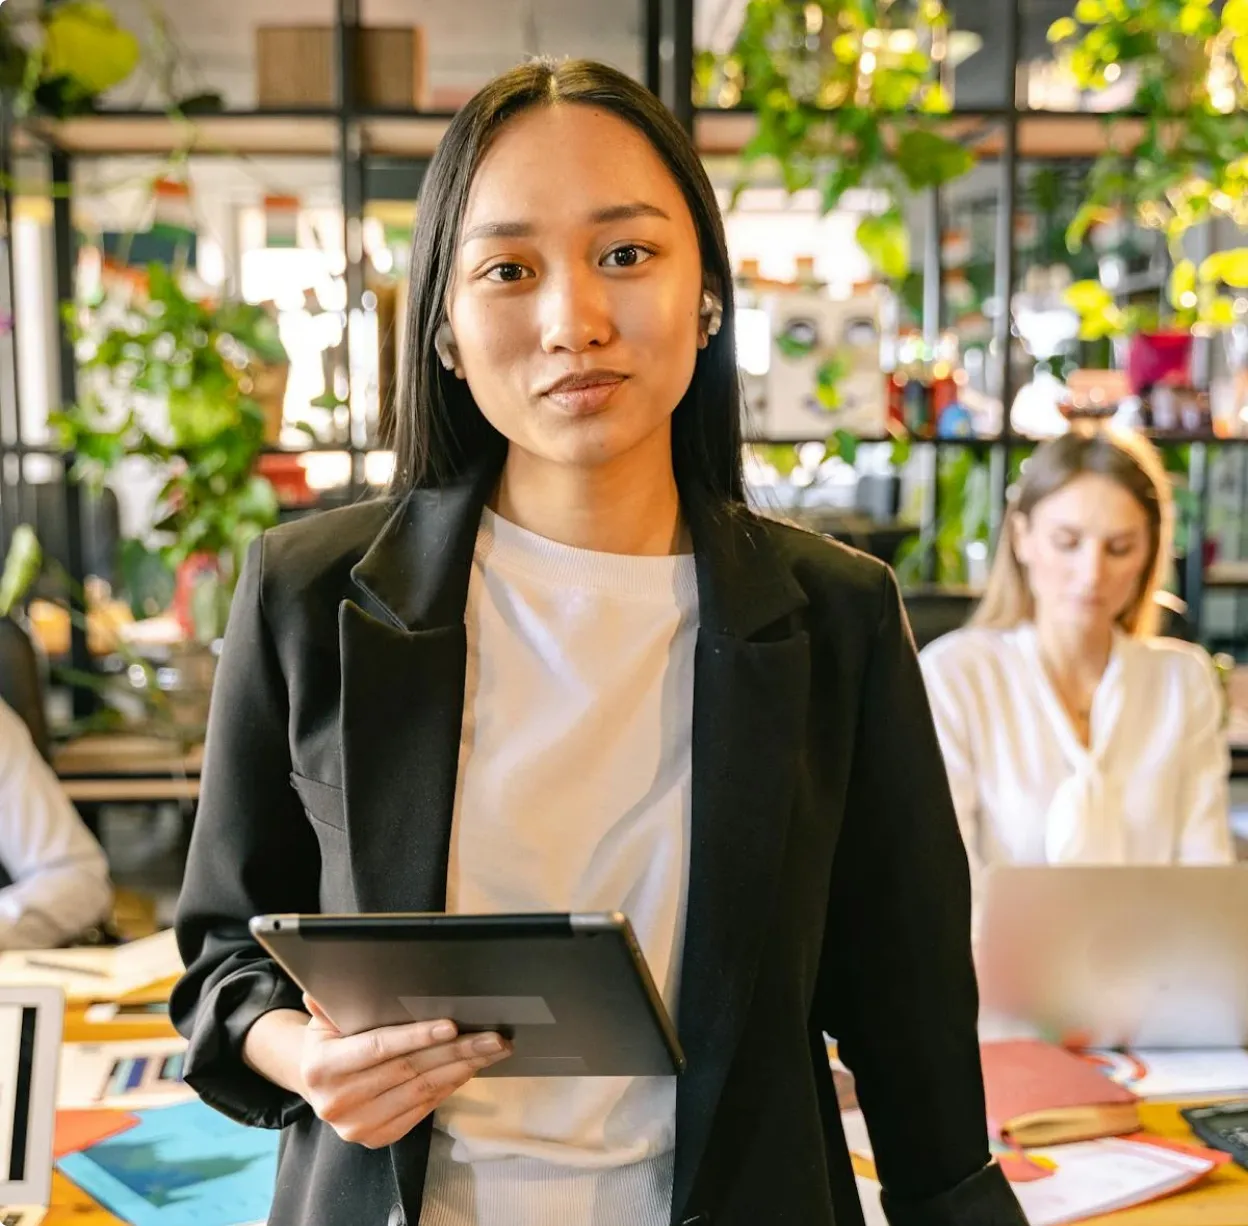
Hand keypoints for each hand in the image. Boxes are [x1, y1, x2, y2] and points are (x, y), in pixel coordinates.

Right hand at [299, 995, 511, 1148]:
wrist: (314, 1084)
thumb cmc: (328, 1041)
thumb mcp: (325, 1018)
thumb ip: (336, 1000)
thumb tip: (348, 970)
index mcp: (323, 1067)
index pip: (379, 1048)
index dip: (416, 1036)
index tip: (451, 1026)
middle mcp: (338, 1101)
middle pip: (410, 1070)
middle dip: (456, 1051)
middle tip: (492, 1037)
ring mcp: (358, 1125)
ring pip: (422, 1091)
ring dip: (462, 1069)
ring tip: (491, 1051)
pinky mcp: (377, 1137)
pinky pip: (423, 1109)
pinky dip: (449, 1086)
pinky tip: (469, 1069)